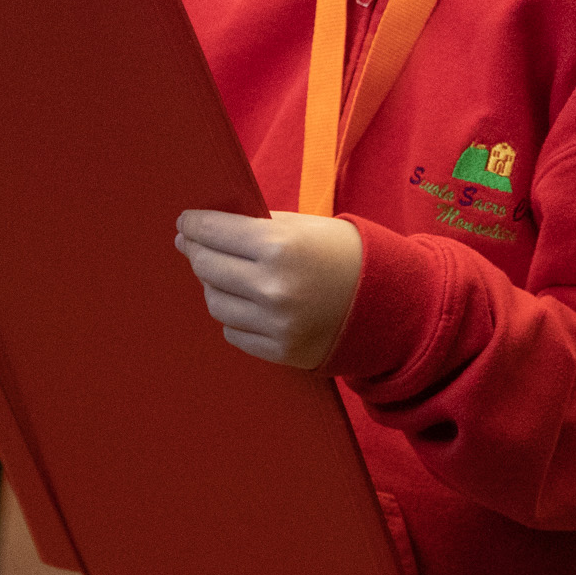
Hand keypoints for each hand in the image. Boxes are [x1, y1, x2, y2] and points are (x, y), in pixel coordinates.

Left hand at [174, 209, 364, 368]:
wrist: (389, 302)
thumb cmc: (343, 254)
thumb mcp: (303, 227)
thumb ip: (255, 226)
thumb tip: (203, 231)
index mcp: (280, 246)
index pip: (214, 232)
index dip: (194, 225)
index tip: (185, 222)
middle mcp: (273, 287)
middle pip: (208, 267)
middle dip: (197, 251)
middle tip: (193, 243)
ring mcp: (276, 324)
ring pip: (216, 303)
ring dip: (213, 285)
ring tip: (222, 273)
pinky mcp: (281, 352)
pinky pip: (234, 332)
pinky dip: (234, 316)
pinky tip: (244, 301)